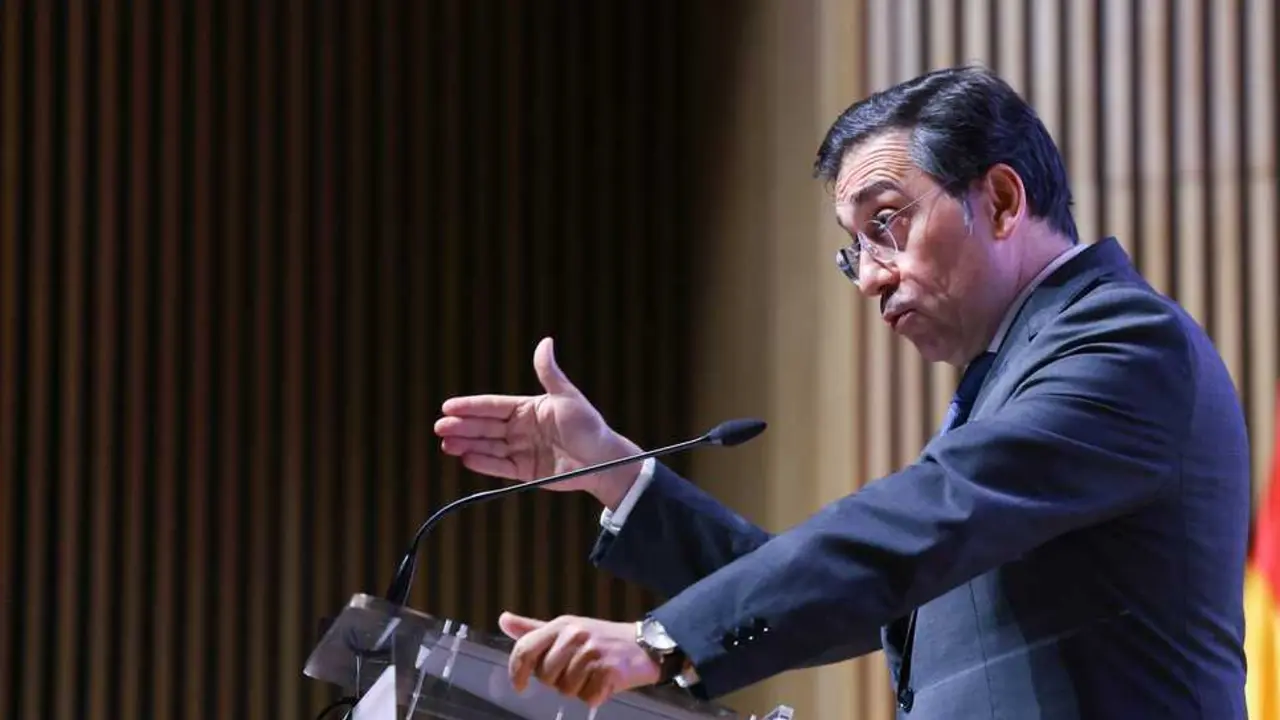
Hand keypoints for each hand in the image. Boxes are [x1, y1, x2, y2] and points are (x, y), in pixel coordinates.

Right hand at [434, 337, 641, 506]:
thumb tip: (545, 341)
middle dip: (462, 427)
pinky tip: (465, 459)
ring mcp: (521, 449)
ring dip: (467, 445)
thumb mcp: (567, 397)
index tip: (447, 406)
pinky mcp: (525, 471)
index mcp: (527, 409)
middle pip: (485, 427)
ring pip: (488, 446)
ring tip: (446, 444)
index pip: (493, 406)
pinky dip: (483, 463)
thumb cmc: (588, 426)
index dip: (470, 406)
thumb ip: (549, 373)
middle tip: (439, 427)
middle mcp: (520, 428)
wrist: (603, 461)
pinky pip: (500, 466)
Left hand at [499, 611, 660, 707]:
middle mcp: (574, 636)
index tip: (520, 687)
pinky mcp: (609, 671)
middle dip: (557, 682)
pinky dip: (595, 696)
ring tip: (591, 675)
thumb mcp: (566, 629)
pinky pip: (588, 698)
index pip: (525, 649)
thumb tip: (504, 620)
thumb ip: (533, 629)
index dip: (517, 672)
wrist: (643, 644)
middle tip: (576, 671)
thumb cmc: (600, 638)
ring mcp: (592, 653)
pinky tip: (603, 682)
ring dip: (578, 690)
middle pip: (545, 677)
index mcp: (560, 625)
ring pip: (566, 691)